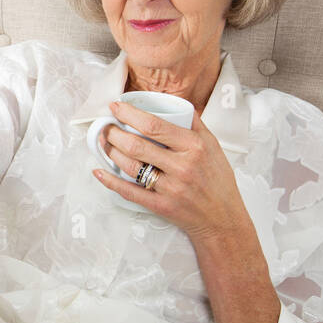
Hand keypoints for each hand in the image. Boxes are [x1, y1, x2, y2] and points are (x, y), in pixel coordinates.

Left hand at [91, 101, 248, 242]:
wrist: (223, 219)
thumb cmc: (218, 180)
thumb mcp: (213, 146)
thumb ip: (194, 124)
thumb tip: (175, 103)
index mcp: (194, 146)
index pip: (155, 126)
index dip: (130, 114)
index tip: (115, 107)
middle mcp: (182, 166)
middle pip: (137, 145)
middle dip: (114, 133)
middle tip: (105, 127)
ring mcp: (171, 188)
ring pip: (131, 167)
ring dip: (111, 153)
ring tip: (104, 143)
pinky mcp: (162, 206)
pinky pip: (130, 192)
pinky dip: (111, 181)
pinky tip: (100, 172)